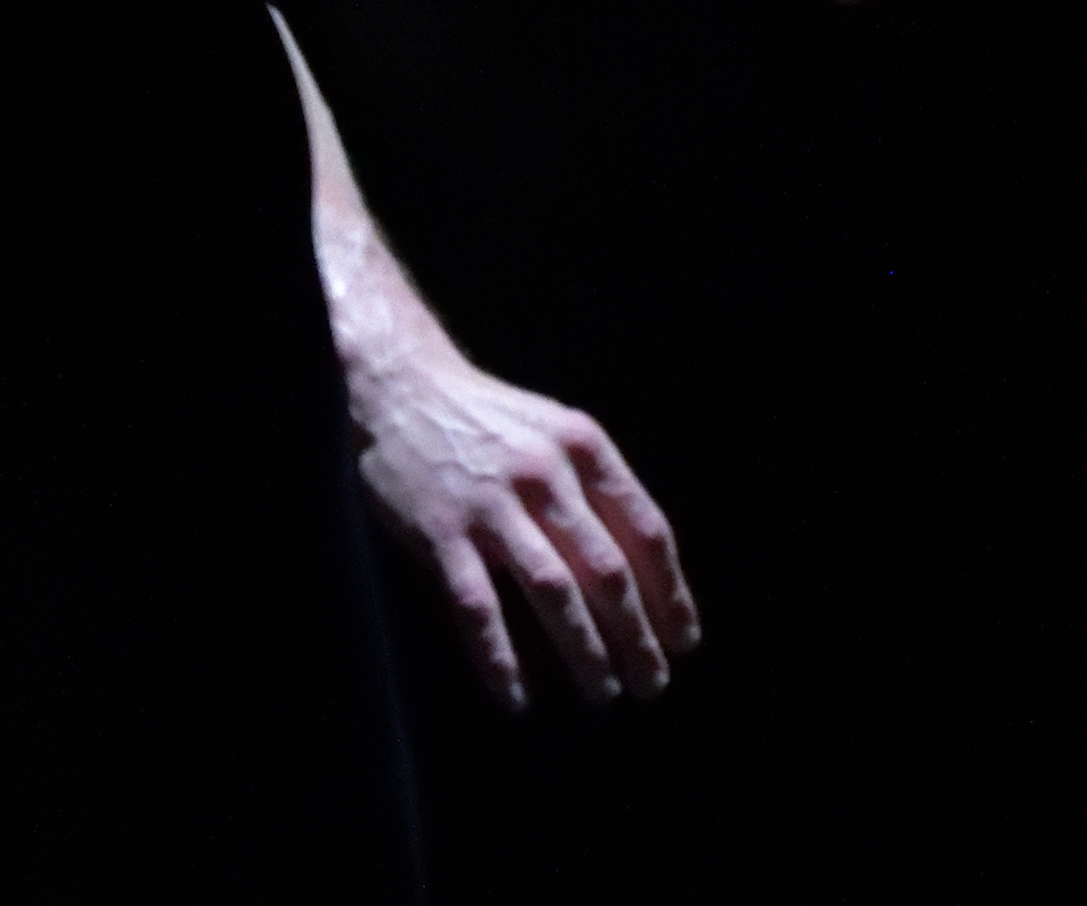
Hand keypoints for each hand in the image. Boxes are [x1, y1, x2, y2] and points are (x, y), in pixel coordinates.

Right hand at [350, 327, 699, 708]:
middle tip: (653, 684)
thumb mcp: (558, 432)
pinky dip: (500, 657)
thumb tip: (644, 570)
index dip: (670, 592)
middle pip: (607, 569)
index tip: (683, 640)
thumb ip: (596, 490)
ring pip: (552, 591)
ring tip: (603, 693)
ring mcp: (491, 504)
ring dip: (584, 651)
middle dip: (637, 635)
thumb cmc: (491, 420)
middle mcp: (545, 474)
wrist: (403, 388)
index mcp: (584, 447)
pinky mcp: (440, 531)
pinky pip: (478, 606)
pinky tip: (517, 697)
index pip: (645, 530)